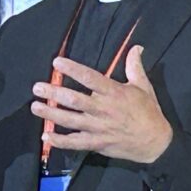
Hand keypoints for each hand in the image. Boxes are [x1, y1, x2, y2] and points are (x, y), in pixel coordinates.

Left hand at [31, 45, 172, 163]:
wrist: (155, 142)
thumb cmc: (148, 112)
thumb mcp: (144, 86)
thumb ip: (135, 66)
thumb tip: (136, 47)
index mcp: (114, 93)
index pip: (90, 78)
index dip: (73, 69)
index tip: (57, 62)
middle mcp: (104, 110)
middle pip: (75, 100)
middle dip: (54, 93)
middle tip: (37, 87)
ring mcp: (99, 128)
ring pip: (71, 121)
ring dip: (51, 114)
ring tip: (35, 107)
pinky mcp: (97, 143)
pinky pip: (75, 143)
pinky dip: (60, 141)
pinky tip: (46, 136)